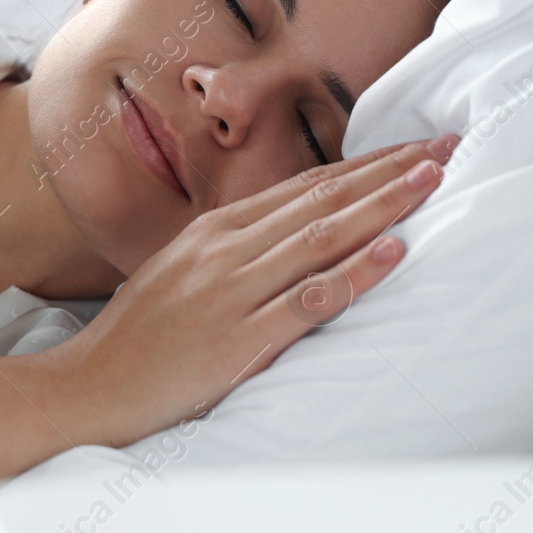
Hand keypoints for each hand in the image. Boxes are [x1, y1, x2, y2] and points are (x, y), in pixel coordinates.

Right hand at [51, 134, 458, 444]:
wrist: (89, 386)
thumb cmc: (138, 335)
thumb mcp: (181, 269)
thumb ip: (234, 248)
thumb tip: (290, 230)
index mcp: (216, 229)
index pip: (306, 185)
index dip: (365, 163)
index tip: (411, 146)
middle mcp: (227, 249)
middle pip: (323, 199)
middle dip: (388, 171)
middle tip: (443, 147)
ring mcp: (233, 291)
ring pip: (322, 237)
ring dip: (382, 206)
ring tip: (431, 181)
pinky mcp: (239, 340)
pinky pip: (307, 300)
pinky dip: (354, 273)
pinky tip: (393, 251)